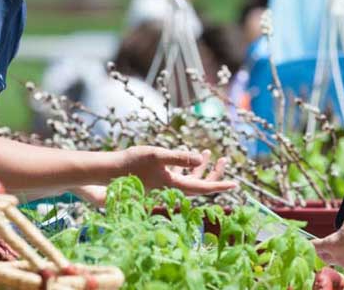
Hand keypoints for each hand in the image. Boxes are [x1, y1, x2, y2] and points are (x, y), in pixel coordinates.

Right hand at [76, 148, 233, 204]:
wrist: (108, 171)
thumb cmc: (131, 163)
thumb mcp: (158, 155)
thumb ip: (180, 158)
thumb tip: (200, 160)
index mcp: (174, 186)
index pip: (203, 188)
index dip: (220, 185)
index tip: (235, 185)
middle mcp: (171, 189)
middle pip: (199, 185)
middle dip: (214, 174)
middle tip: (225, 161)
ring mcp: (164, 185)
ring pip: (189, 179)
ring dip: (201, 167)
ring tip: (208, 153)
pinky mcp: (157, 180)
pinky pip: (178, 176)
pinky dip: (187, 167)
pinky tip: (189, 155)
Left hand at [312, 213, 343, 276]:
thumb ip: (338, 235)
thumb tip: (337, 240)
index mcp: (333, 245)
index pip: (316, 247)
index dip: (313, 244)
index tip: (312, 243)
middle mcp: (340, 259)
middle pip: (326, 258)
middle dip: (325, 252)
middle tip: (329, 245)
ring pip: (342, 262)